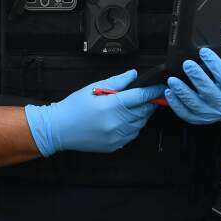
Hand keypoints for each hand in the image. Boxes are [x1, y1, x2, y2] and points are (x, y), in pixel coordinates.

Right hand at [24, 70, 164, 155]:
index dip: (154, 91)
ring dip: (142, 115)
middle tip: (149, 96)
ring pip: (140, 124)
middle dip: (149, 103)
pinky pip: (132, 135)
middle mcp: (117, 122)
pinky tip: (125, 120)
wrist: (59, 128)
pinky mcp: (115, 145)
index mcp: (112, 105)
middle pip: (144, 111)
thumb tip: (134, 74)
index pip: (141, 96)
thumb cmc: (75, 106)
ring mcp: (116, 136)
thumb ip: (117, 81)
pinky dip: (133, 126)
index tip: (161, 87)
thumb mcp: (94, 88)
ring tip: (134, 107)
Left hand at [165, 48, 220, 124]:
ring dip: (182, 92)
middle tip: (187, 64)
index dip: (214, 64)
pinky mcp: (198, 119)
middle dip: (197, 77)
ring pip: (194, 103)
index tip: (204, 52)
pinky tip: (170, 93)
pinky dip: (176, 104)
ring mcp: (209, 113)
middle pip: (208, 91)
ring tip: (173, 80)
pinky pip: (186, 113)